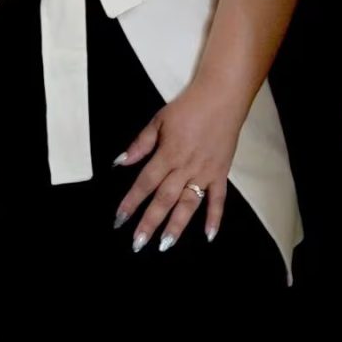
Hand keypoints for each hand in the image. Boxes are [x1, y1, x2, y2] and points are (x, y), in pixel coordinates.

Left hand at [114, 82, 249, 251]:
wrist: (222, 97)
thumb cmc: (188, 107)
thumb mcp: (159, 119)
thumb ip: (141, 144)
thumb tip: (120, 162)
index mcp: (168, 153)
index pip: (145, 182)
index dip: (131, 202)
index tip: (120, 219)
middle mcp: (186, 167)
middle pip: (164, 199)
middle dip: (150, 222)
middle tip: (138, 243)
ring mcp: (205, 172)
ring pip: (189, 204)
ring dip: (177, 225)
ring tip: (165, 244)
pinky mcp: (221, 173)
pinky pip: (218, 199)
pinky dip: (214, 218)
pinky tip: (208, 236)